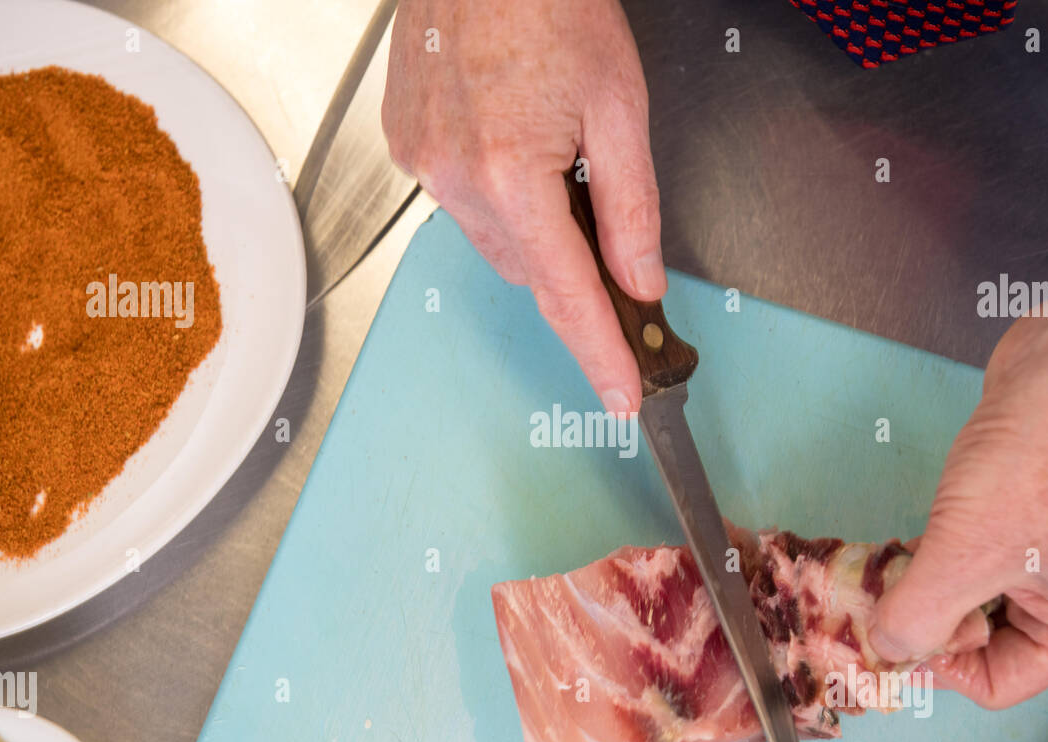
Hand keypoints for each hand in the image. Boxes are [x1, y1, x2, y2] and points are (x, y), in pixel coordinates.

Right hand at [382, 0, 662, 412]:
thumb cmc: (549, 1)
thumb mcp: (620, 107)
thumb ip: (632, 208)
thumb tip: (640, 280)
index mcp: (512, 173)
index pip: (567, 294)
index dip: (600, 353)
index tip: (622, 396)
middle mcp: (455, 177)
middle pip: (531, 271)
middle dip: (572, 266)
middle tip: (602, 220)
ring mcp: (423, 164)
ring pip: (496, 242)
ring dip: (534, 227)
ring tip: (552, 154)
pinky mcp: (407, 147)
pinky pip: (462, 204)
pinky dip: (498, 197)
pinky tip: (515, 143)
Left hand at [870, 314, 1047, 706]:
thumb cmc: (1045, 456)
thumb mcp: (968, 553)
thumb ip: (920, 614)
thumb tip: (888, 646)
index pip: (999, 682)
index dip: (938, 669)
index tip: (886, 640)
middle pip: (984, 639)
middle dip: (927, 624)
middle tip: (870, 608)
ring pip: (972, 592)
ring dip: (925, 587)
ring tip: (878, 577)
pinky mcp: (1024, 508)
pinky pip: (971, 552)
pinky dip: (936, 553)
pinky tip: (901, 546)